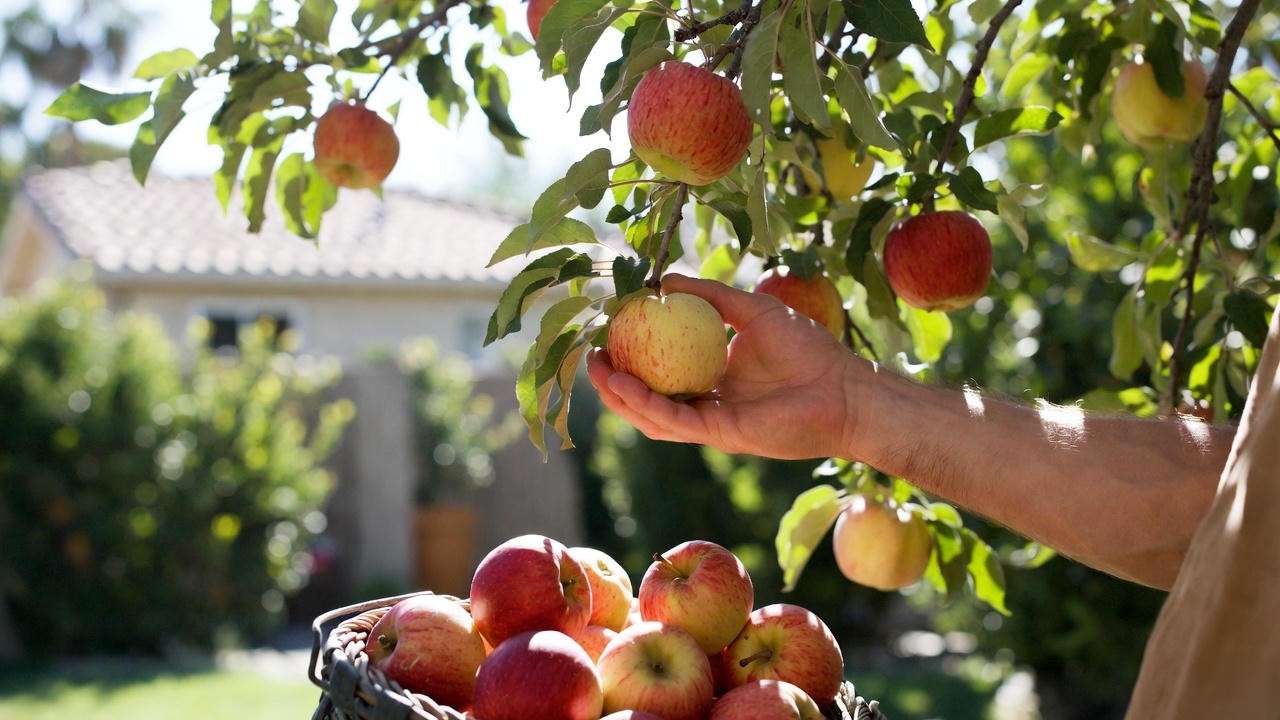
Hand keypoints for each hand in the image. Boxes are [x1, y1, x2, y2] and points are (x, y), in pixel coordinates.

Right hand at [587, 273, 868, 459]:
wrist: (844, 388)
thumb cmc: (807, 348)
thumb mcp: (751, 310)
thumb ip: (712, 295)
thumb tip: (666, 280)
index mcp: (713, 375)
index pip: (662, 369)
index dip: (632, 355)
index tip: (609, 331)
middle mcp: (708, 401)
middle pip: (648, 397)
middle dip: (615, 382)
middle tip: (592, 357)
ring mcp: (712, 421)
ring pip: (652, 416)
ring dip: (621, 397)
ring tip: (598, 371)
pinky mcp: (720, 433)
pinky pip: (674, 420)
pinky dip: (646, 404)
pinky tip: (625, 385)